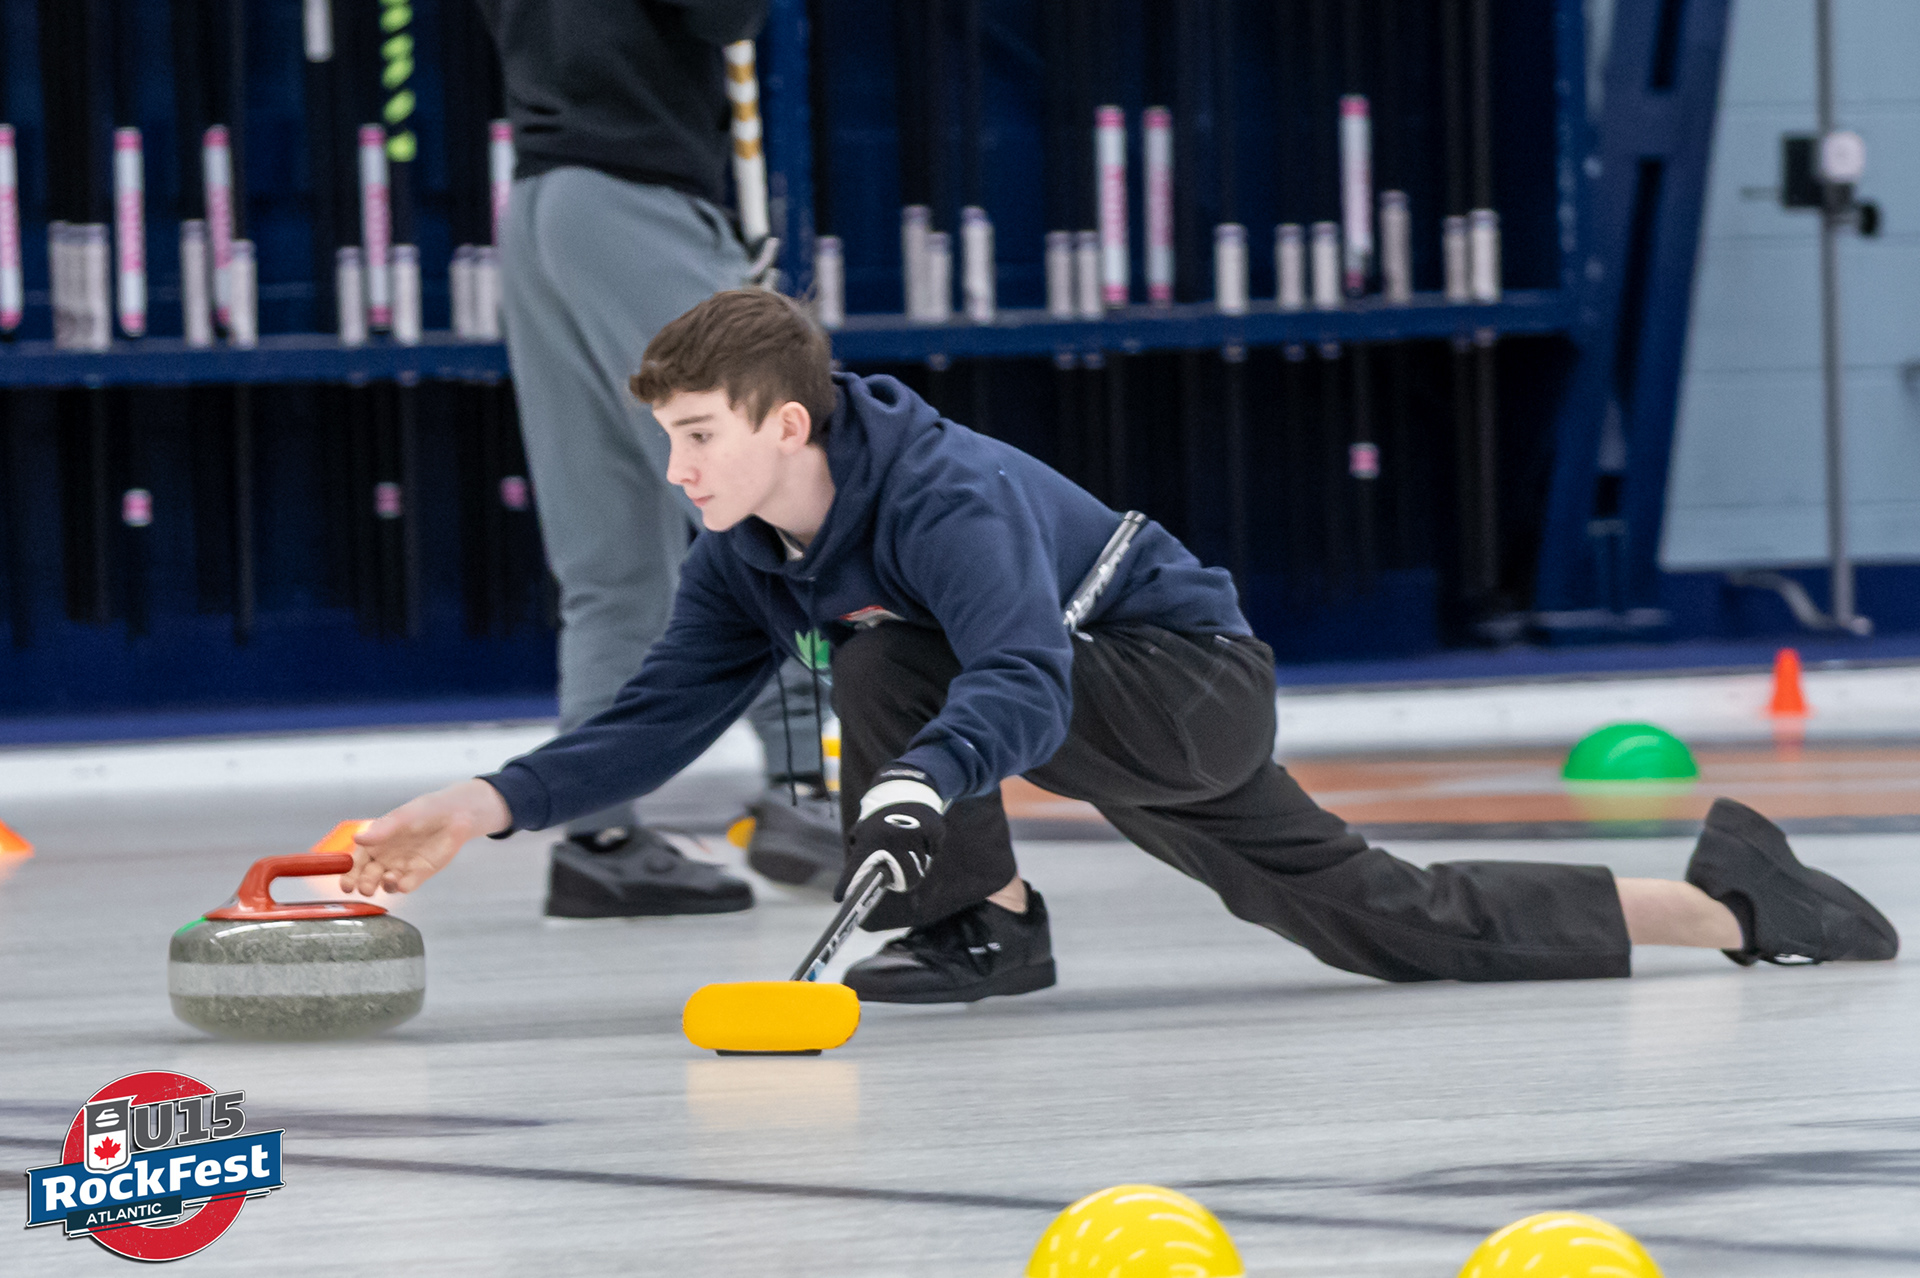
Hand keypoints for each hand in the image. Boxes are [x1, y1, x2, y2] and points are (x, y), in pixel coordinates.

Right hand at [341, 778, 511, 895]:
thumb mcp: (403, 817)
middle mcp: (385, 858)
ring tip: (388, 878)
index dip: (349, 874)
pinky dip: (404, 885)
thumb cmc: (424, 811)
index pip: (356, 861)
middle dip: (365, 884)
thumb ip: (382, 830)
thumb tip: (357, 838)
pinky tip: (403, 882)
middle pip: (368, 877)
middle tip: (364, 888)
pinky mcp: (419, 874)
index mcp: (375, 842)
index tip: (346, 884)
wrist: (455, 814)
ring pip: (386, 883)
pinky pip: (408, 884)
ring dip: (385, 885)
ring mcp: (401, 867)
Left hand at [837, 768, 945, 897]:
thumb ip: (861, 857)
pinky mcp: (933, 830)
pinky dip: (929, 849)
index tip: (840, 898)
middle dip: (904, 881)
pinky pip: (933, 853)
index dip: (848, 884)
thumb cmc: (882, 820)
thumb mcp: (864, 831)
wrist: (905, 790)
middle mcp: (891, 838)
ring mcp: (915, 834)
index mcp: (871, 840)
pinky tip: (920, 836)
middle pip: (906, 880)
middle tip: (900, 876)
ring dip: (917, 863)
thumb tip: (858, 886)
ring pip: (922, 867)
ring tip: (909, 846)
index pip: (857, 867)